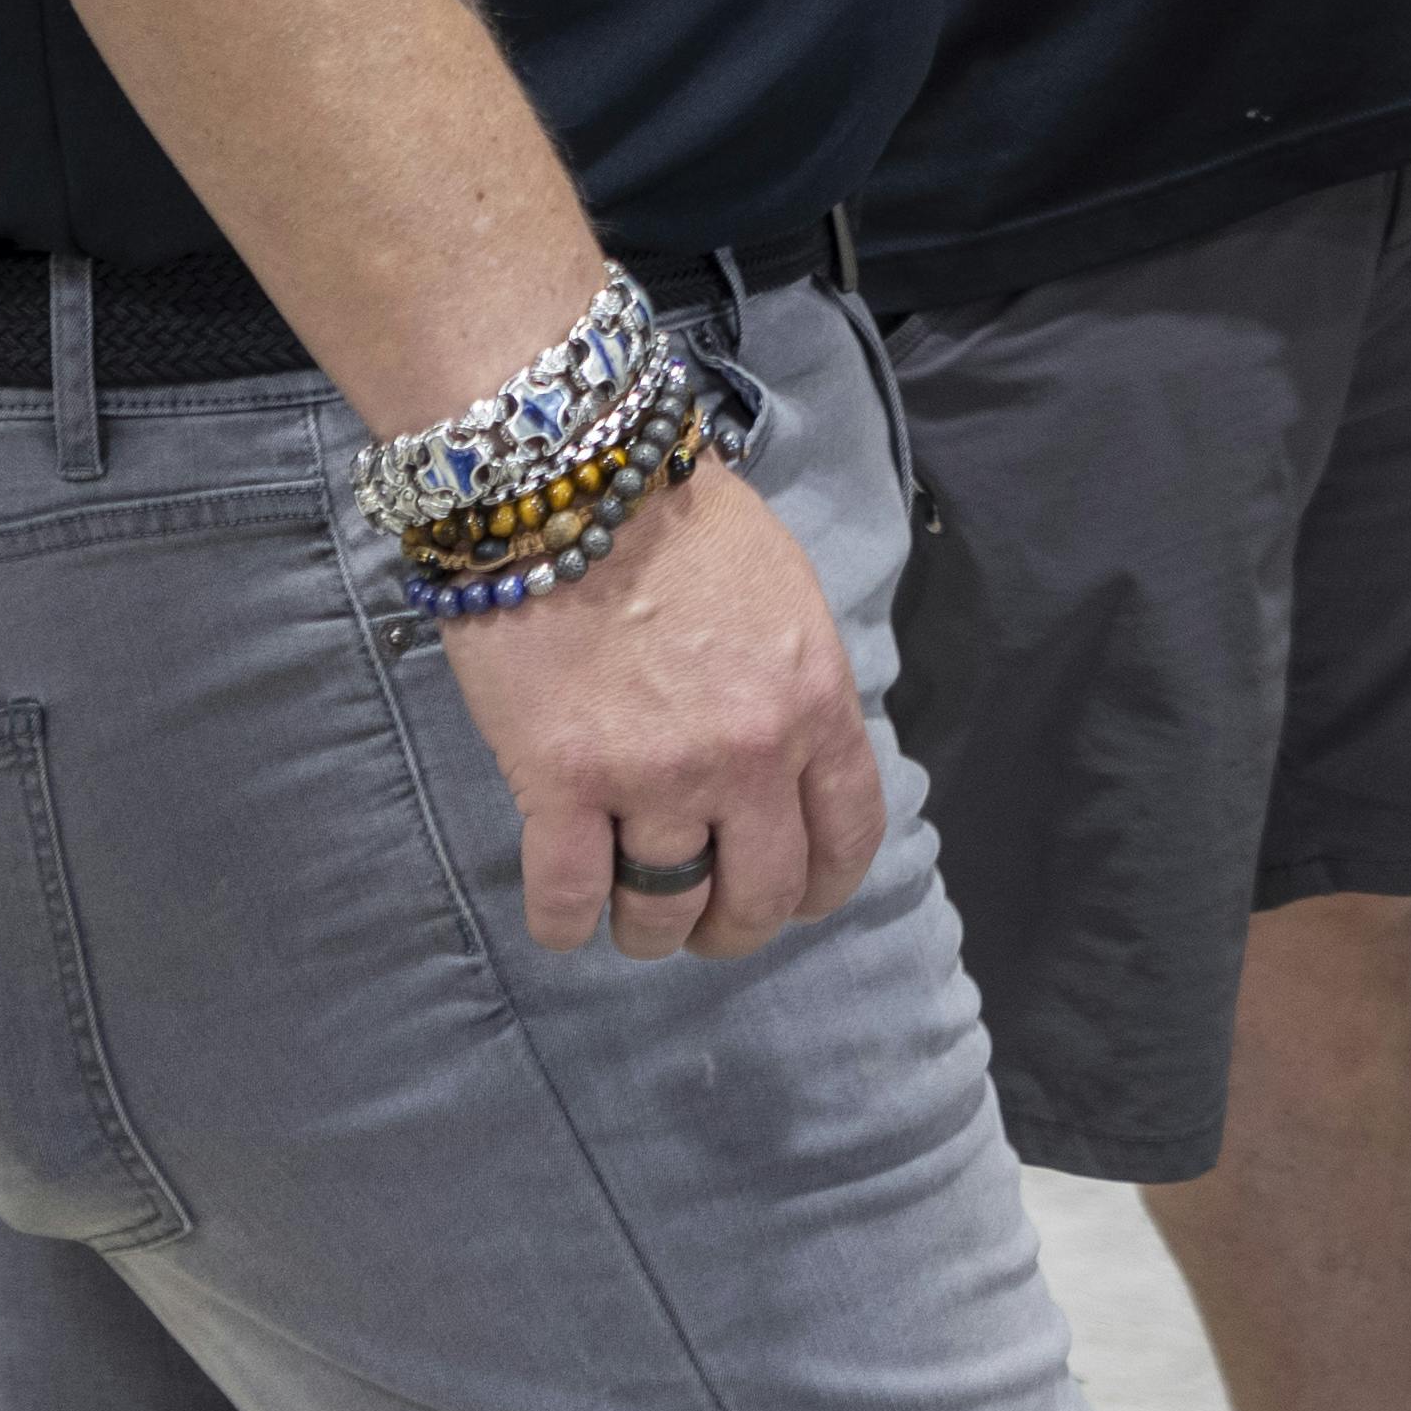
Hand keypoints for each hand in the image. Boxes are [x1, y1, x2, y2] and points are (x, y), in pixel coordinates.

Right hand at [444, 431, 884, 960]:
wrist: (572, 480)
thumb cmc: (680, 522)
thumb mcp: (786, 600)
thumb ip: (797, 688)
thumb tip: (791, 756)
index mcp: (815, 705)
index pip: (847, 835)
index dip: (822, 885)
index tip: (796, 898)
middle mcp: (750, 756)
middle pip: (761, 893)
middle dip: (736, 927)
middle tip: (707, 927)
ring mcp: (656, 775)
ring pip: (664, 908)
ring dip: (650, 930)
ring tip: (633, 917)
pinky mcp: (563, 782)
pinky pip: (569, 895)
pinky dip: (565, 923)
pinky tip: (565, 919)